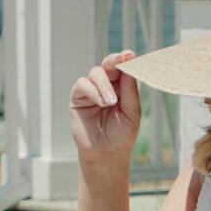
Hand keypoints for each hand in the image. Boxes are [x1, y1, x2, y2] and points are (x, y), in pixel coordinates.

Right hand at [69, 50, 140, 168]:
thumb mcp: (132, 112)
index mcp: (122, 88)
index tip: (131, 55)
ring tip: (111, 102)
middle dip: (115, 61)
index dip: (126, 60)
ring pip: (96, 73)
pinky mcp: (78, 98)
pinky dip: (93, 90)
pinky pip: (83, 84)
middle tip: (122, 59)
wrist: (107, 155)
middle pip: (109, 65)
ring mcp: (91, 91)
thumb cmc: (122, 136)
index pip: (123, 69)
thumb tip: (128, 68)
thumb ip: (130, 91)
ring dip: (105, 85)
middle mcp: (106, 86)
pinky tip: (101, 102)